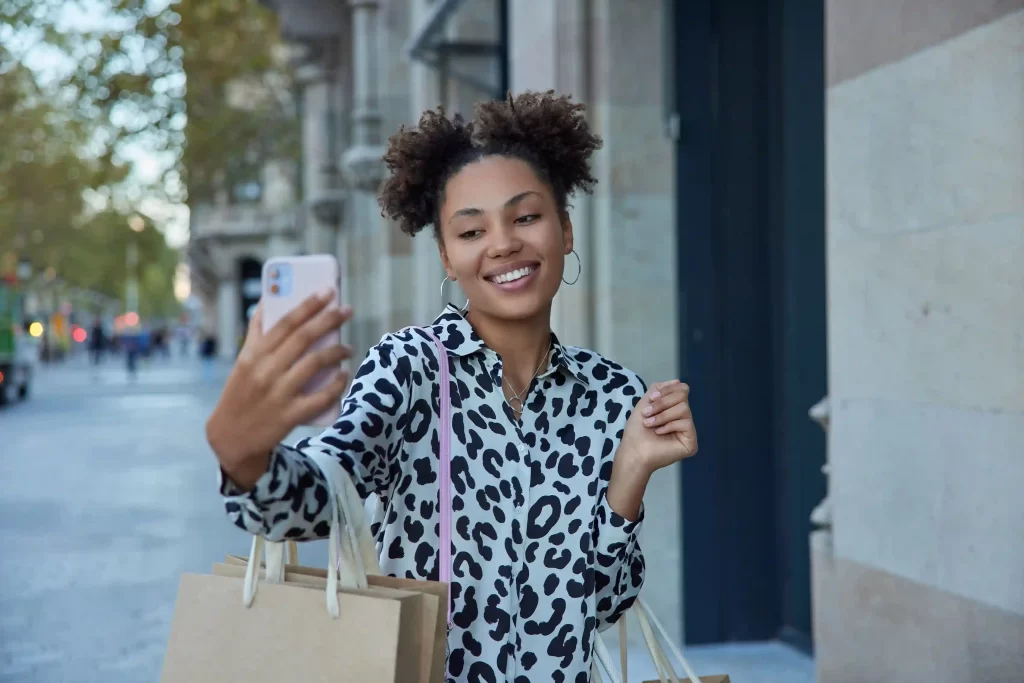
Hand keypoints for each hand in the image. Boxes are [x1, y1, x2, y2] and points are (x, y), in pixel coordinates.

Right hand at [206, 291, 353, 487]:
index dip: (308, 305)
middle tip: (346, 310)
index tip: (328, 291)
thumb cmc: (240, 393)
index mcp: (253, 354)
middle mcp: (265, 371)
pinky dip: (336, 384)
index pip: (285, 322)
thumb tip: (267, 302)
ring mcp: (278, 393)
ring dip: (336, 351)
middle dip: (328, 320)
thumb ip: (255, 333)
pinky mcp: (289, 415)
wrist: (230, 437)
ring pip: (314, 364)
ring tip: (347, 347)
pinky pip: (321, 397)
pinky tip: (344, 374)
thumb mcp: (242, 362)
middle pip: (303, 338)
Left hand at [619, 380, 697, 473]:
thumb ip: (659, 390)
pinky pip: (686, 423)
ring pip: (684, 408)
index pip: (681, 389)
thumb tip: (677, 381)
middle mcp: (683, 418)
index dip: (667, 390)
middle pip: (683, 396)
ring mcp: (688, 431)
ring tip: (650, 424)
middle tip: (647, 414)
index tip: (651, 399)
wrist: (633, 451)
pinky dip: (669, 426)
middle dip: (662, 403)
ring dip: (662, 415)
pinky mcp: (691, 442)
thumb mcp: (645, 404)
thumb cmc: (636, 431)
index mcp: (674, 409)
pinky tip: (660, 433)